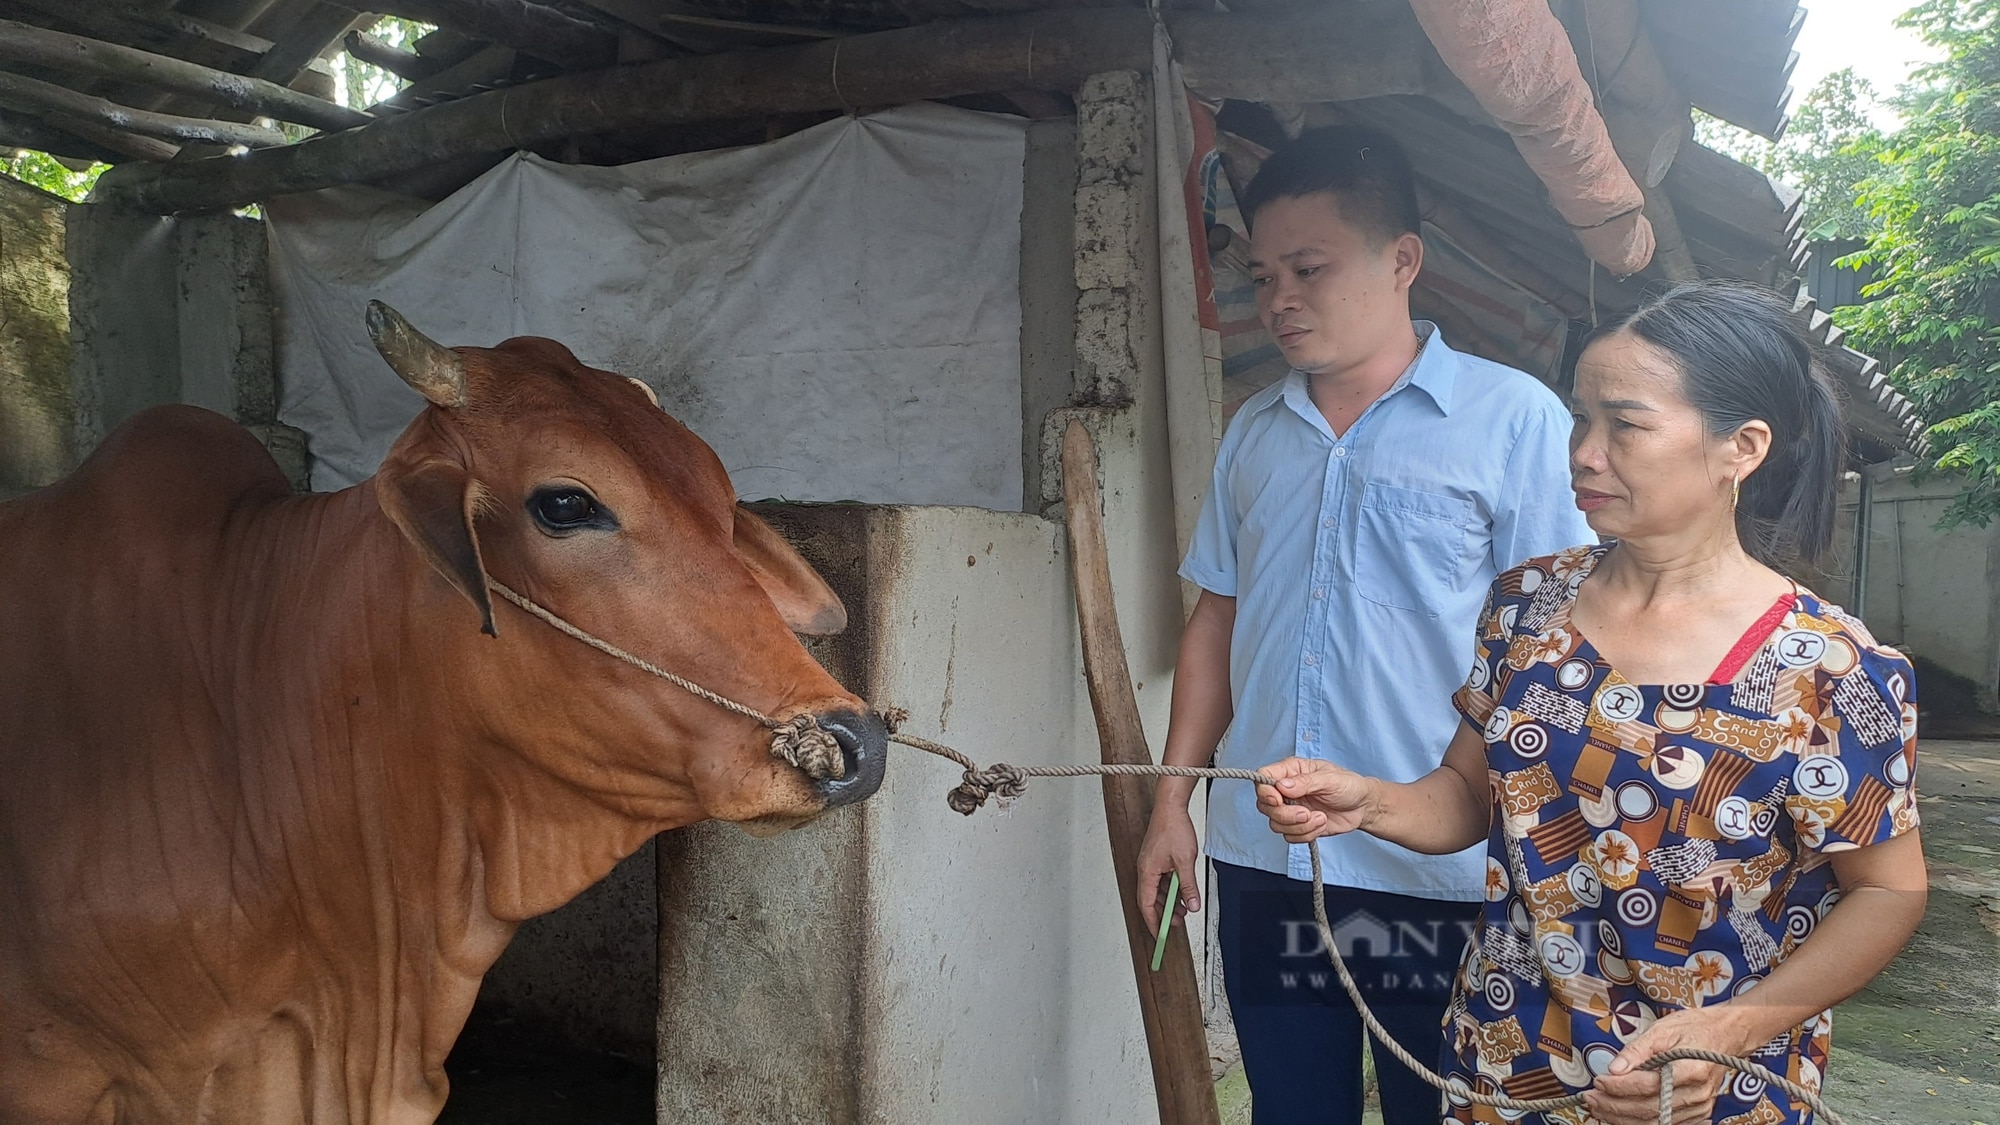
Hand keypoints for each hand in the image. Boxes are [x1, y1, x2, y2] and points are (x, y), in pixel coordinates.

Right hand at [1136, 803, 1200, 936]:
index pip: (1147, 905)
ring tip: (1183, 909)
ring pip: (1156, 890)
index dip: (1153, 922)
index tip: (1159, 935)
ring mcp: (1149, 864)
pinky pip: (1160, 880)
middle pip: (1150, 899)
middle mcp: (1145, 869)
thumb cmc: (1173, 828)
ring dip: (1168, 901)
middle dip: (1163, 913)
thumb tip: (1192, 905)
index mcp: (1147, 872)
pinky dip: (1170, 889)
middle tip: (1177, 922)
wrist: (1170, 807)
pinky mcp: (1155, 858)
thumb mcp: (1186, 862)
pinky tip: (1181, 891)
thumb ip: (1188, 886)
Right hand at [1253, 757, 1378, 842]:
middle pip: (1265, 806)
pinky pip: (1289, 836)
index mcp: (1291, 771)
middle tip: (1305, 813)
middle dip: (1285, 814)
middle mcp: (1286, 790)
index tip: (1278, 800)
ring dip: (1300, 826)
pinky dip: (1306, 834)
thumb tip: (1281, 786)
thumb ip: (1305, 782)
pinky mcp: (1298, 826)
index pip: (1263, 778)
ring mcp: (1291, 809)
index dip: (1265, 791)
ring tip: (1320, 818)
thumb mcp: (1330, 779)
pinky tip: (1320, 824)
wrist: (1363, 807)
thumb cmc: (1349, 785)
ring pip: (1276, 824)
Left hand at [1585, 1006, 1744, 1124]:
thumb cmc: (1695, 1028)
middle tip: (1590, 1098)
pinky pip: (1664, 1124)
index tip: (1598, 1080)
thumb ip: (1637, 1050)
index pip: (1649, 1086)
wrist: (1726, 1035)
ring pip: (1655, 1121)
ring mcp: (1699, 1108)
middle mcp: (1698, 1094)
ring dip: (1622, 1118)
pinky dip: (1638, 1122)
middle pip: (1649, 1109)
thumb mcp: (1663, 1029)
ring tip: (1598, 1108)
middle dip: (1614, 1106)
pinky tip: (1618, 1114)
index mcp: (1692, 1069)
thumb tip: (1614, 1068)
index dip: (1620, 1087)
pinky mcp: (1697, 1114)